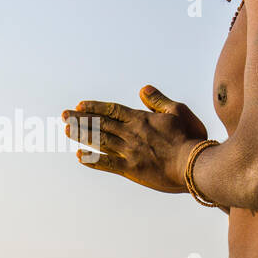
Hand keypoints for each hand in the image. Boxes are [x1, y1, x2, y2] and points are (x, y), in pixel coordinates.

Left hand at [61, 86, 208, 192]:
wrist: (194, 165)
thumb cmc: (190, 137)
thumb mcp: (178, 111)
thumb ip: (158, 101)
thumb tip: (143, 89)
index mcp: (141, 119)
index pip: (112, 110)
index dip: (94, 107)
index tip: (80, 106)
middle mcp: (130, 134)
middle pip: (100, 124)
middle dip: (80, 119)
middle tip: (63, 116)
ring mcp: (129, 152)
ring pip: (100, 141)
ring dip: (82, 135)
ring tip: (66, 130)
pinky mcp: (131, 169)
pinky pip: (107, 163)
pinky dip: (92, 159)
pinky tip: (80, 155)